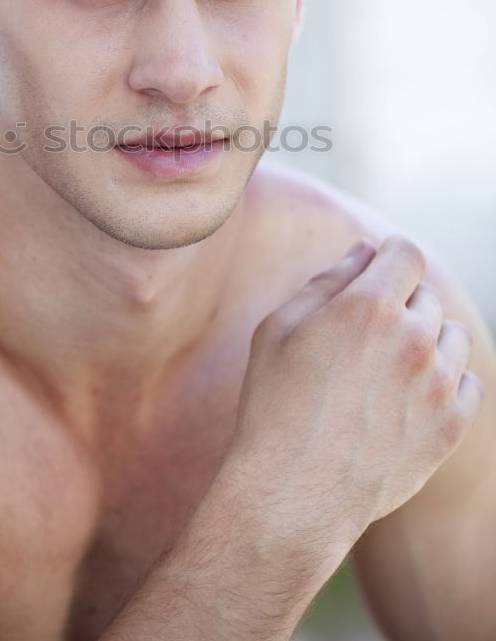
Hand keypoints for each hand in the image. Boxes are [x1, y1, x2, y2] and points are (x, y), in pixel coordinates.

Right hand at [220, 236, 484, 548]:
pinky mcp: (451, 425)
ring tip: (389, 366)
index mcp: (369, 306)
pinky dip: (446, 381)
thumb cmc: (275, 404)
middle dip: (399, 303)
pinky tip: (411, 395)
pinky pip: (469, 383)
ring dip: (428, 339)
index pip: (407, 254)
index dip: (391, 257)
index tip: (378, 271)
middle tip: (364, 335)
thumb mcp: (279, 330)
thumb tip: (363, 252)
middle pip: (427, 295)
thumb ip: (326, 282)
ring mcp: (438, 384)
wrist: (294, 492)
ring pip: (453, 336)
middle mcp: (413, 338)